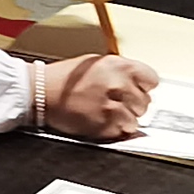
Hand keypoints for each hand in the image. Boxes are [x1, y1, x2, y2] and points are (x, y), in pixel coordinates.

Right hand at [37, 53, 159, 137]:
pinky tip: (101, 120)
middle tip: (116, 102)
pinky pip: (122, 131)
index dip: (144, 86)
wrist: (40, 92)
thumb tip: (136, 82)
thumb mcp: (95, 63)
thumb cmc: (63, 78)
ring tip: (107, 112)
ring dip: (124, 118)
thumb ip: (120, 72)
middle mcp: (118, 84)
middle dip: (133, 104)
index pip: (152, 80)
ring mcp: (112, 106)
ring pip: (136, 119)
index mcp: (118, 66)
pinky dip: (114, 129)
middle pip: (145, 102)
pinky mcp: (104, 125)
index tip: (138, 90)